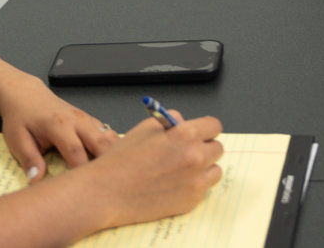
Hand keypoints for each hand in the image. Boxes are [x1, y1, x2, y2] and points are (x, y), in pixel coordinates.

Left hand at [0, 57, 119, 180]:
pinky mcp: (90, 121)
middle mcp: (77, 120)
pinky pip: (107, 134)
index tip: (83, 189)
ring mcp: (86, 119)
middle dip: (106, 164)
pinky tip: (109, 162)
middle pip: (101, 143)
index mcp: (59, 124)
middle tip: (106, 184)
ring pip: (109, 137)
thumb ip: (29, 160)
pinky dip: (112, 147)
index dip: (81, 172)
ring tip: (111, 175)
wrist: (26, 95)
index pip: (76, 152)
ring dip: (112, 155)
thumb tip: (37, 180)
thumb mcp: (17, 140)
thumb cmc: (21, 117)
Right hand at [78, 112, 225, 226]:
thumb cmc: (122, 160)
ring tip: (182, 169)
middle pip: (217, 148)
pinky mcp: (190, 201)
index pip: (214, 126)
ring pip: (215, 170)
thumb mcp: (146, 127)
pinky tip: (175, 184)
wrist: (106, 192)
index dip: (205, 128)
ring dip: (204, 168)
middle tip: (187, 152)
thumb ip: (172, 121)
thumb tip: (185, 121)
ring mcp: (195, 182)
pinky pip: (203, 190)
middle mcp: (195, 157)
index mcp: (186, 135)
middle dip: (204, 147)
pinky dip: (194, 186)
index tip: (201, 133)